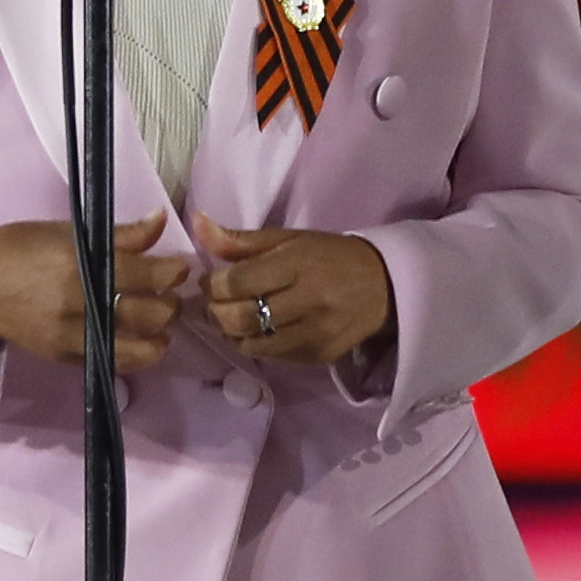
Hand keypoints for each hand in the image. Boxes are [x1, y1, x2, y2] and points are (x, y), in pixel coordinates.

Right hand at [0, 216, 187, 372]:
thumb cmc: (16, 248)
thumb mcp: (66, 232)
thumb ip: (118, 235)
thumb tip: (160, 222)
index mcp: (80, 266)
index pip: (148, 274)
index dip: (174, 271)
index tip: (179, 266)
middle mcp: (80, 305)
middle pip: (152, 314)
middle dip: (172, 304)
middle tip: (171, 293)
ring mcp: (73, 337)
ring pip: (140, 349)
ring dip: (161, 335)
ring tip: (160, 322)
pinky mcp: (66, 358)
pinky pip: (115, 363)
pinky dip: (136, 353)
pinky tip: (138, 338)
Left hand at [188, 216, 395, 372]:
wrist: (383, 286)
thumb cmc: (329, 257)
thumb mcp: (287, 240)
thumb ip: (239, 240)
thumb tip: (197, 224)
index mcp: (298, 264)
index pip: (237, 282)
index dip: (213, 284)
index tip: (210, 280)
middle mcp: (308, 301)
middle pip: (240, 318)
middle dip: (216, 312)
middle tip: (215, 303)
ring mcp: (315, 333)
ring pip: (251, 344)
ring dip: (231, 333)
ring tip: (233, 317)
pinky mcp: (318, 356)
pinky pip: (272, 357)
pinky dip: (255, 344)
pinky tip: (257, 330)